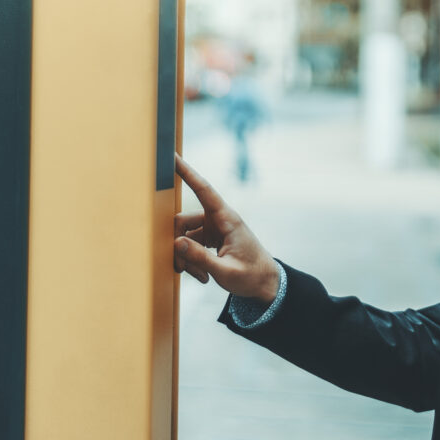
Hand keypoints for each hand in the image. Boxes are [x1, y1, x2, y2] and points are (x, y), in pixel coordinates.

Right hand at [173, 154, 280, 301]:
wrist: (266, 284)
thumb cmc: (251, 276)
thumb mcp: (226, 271)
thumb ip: (200, 258)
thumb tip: (176, 243)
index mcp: (227, 219)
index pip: (203, 190)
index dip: (187, 172)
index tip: (173, 156)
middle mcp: (218, 219)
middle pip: (184, 221)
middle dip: (179, 246)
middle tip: (183, 269)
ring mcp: (214, 228)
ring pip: (184, 236)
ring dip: (187, 258)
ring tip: (201, 276)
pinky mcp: (211, 238)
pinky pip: (190, 244)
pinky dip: (192, 261)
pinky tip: (203, 276)